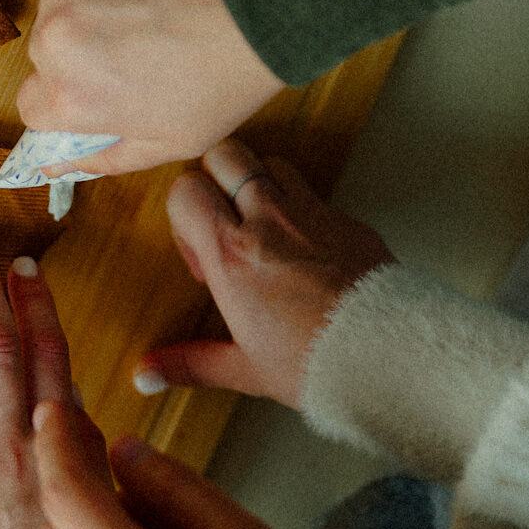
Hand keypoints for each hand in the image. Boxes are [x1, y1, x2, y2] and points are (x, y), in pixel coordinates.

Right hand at [15, 0, 284, 177]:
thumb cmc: (235, 67)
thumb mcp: (180, 138)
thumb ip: (109, 155)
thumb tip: (57, 162)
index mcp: (72, 96)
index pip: (35, 105)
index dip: (73, 95)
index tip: (107, 80)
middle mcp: (53, 36)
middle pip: (49, 45)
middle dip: (87, 41)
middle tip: (149, 31)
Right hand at [137, 139, 395, 407]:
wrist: (382, 355)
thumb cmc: (314, 363)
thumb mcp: (244, 368)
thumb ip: (189, 363)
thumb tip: (146, 374)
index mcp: (231, 254)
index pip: (185, 190)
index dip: (183, 212)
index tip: (199, 252)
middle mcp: (268, 222)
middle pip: (225, 154)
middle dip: (216, 178)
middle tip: (224, 220)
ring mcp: (311, 214)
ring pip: (272, 163)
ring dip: (260, 184)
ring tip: (263, 228)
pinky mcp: (347, 219)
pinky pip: (315, 195)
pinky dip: (302, 209)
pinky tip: (307, 250)